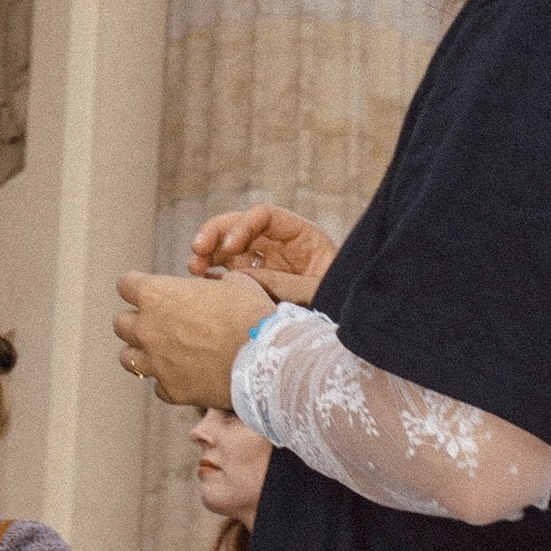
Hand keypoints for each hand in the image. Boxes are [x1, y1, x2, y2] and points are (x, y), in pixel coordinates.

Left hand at [114, 268, 271, 408]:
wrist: (268, 361)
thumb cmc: (251, 314)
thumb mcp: (233, 283)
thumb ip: (211, 284)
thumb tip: (213, 286)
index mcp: (156, 294)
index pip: (125, 284)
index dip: (138, 287)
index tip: (150, 291)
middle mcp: (148, 328)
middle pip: (120, 323)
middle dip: (136, 322)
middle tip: (158, 324)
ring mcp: (157, 362)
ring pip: (128, 358)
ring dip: (141, 353)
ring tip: (160, 353)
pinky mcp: (173, 391)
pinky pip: (157, 387)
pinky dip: (166, 382)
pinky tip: (182, 377)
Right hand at [190, 203, 334, 303]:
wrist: (356, 334)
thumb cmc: (346, 305)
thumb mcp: (320, 292)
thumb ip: (285, 284)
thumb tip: (245, 281)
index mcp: (304, 237)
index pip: (264, 216)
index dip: (243, 226)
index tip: (230, 246)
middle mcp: (283, 246)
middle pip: (242, 227)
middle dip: (217, 234)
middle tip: (198, 249)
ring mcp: (271, 264)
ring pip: (232, 249)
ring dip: (210, 254)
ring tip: (194, 268)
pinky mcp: (262, 285)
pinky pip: (235, 274)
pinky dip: (218, 276)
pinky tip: (203, 282)